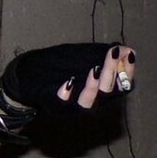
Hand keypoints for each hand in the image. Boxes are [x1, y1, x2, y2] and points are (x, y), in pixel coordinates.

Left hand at [0, 42, 136, 143]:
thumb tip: (126, 50)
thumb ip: (102, 55)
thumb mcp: (81, 57)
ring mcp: (73, 107)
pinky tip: (68, 82)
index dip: (129, 71)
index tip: (129, 54)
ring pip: (88, 103)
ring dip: (93, 86)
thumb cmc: (58, 66)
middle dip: (113, 72)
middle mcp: (91, 101)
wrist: (28, 76)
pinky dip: (66, 94)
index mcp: (101, 89)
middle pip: (109, 93)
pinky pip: (63, 105)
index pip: (123, 85)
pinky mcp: (55, 107)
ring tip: (94, 69)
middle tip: (113, 54)